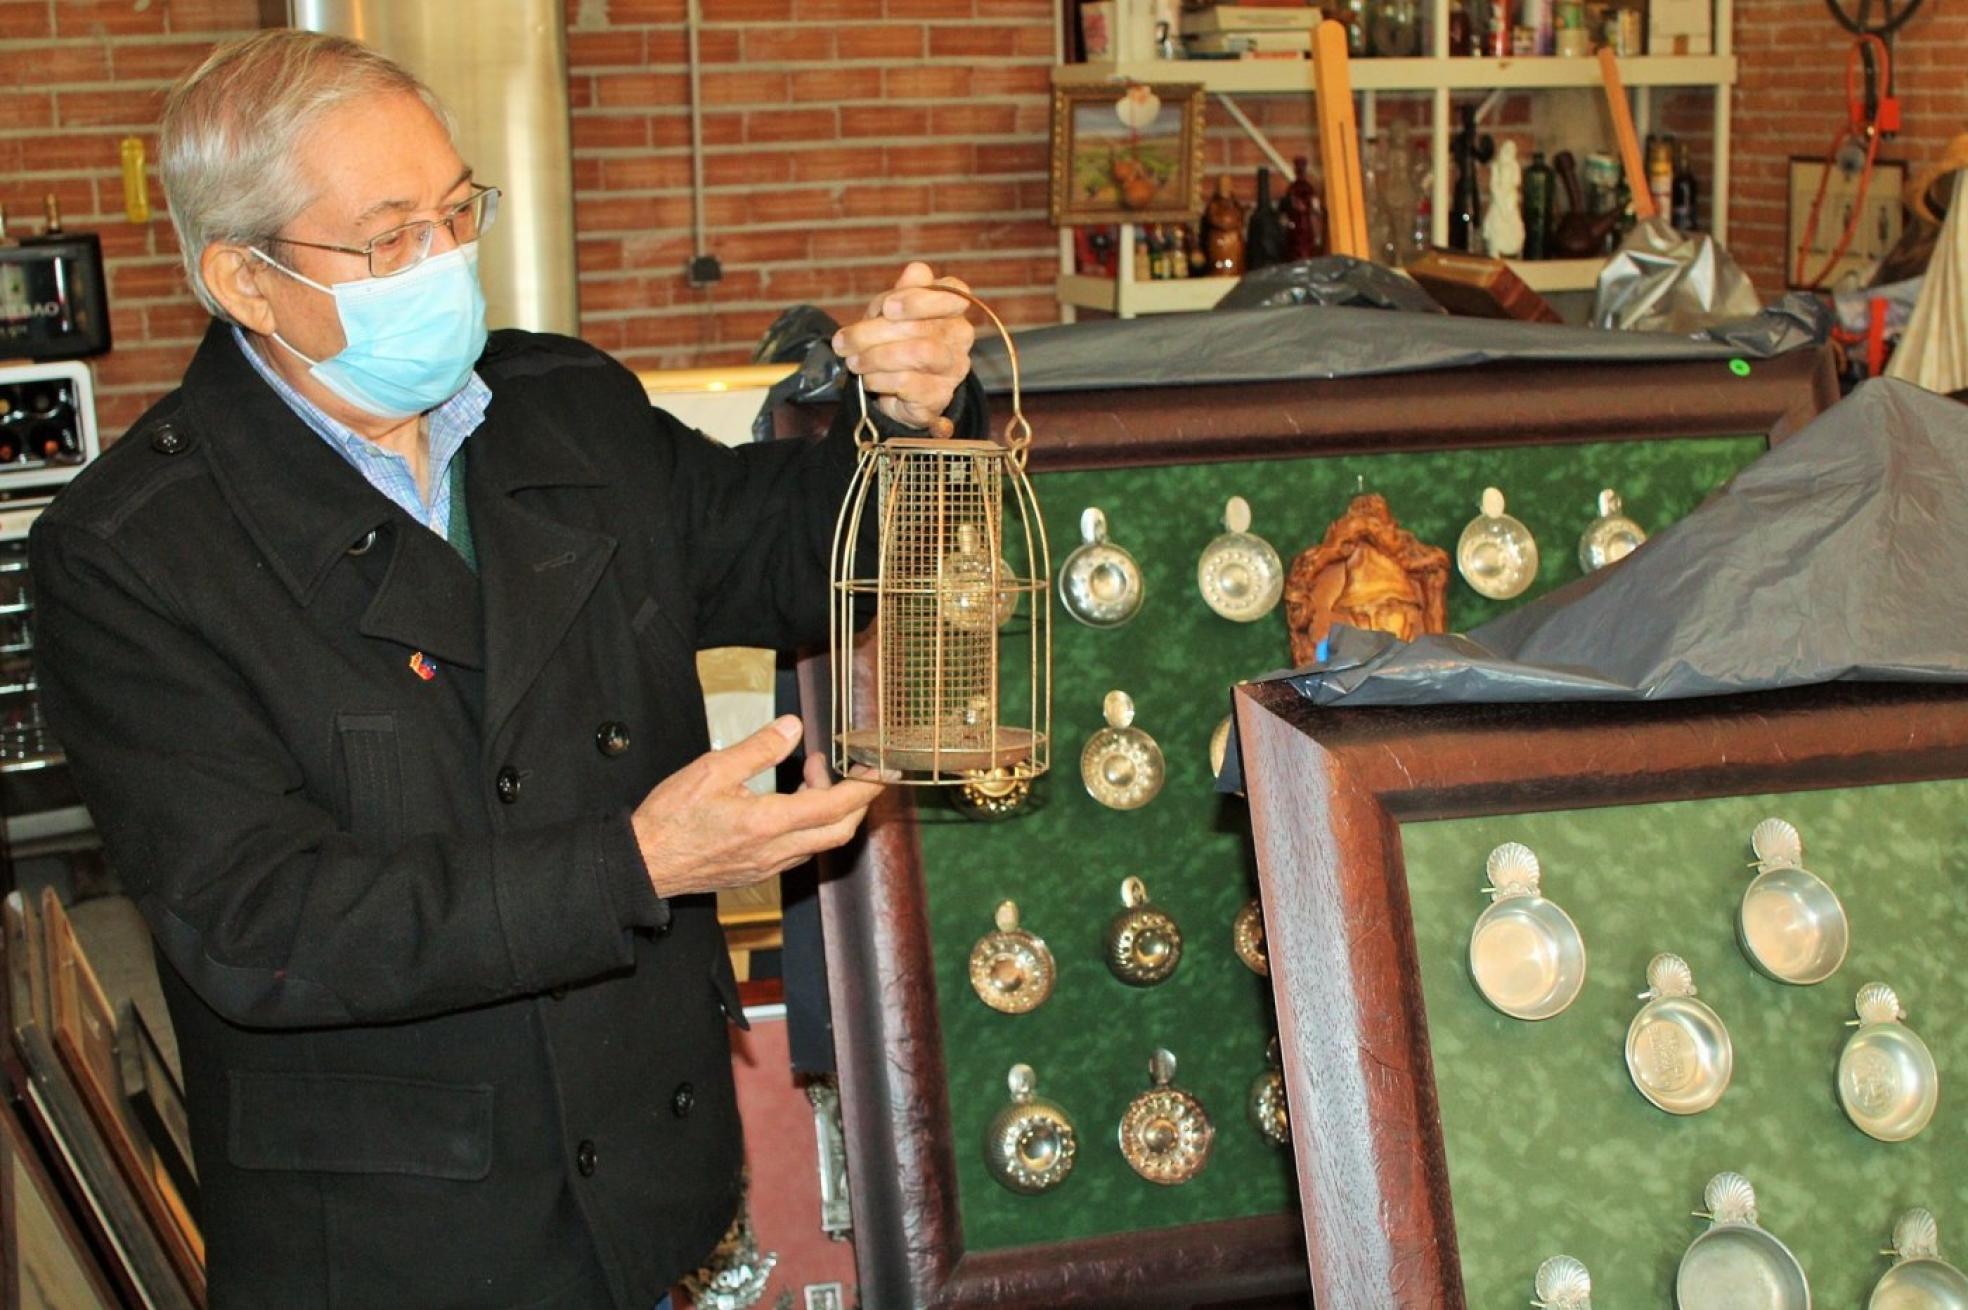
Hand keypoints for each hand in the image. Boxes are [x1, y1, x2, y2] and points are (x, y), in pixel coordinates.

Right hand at [630, 716, 883, 896]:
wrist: (644, 864)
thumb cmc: (671, 817)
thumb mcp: (713, 769)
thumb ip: (759, 748)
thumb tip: (793, 727)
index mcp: (768, 824)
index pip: (835, 806)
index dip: (866, 787)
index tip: (884, 769)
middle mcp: (776, 850)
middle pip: (840, 830)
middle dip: (856, 799)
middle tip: (853, 768)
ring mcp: (769, 865)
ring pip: (820, 840)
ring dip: (828, 808)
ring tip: (810, 770)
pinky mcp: (759, 871)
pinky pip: (799, 847)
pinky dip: (808, 821)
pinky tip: (790, 800)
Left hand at [832, 261, 975, 429]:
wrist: (897, 391)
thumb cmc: (895, 340)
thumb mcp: (890, 311)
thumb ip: (901, 292)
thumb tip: (915, 272)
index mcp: (952, 306)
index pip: (952, 292)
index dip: (918, 299)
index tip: (887, 308)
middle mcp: (959, 335)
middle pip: (922, 326)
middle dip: (874, 333)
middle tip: (843, 341)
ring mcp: (953, 367)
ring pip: (917, 354)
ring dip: (875, 357)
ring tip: (852, 361)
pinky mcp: (940, 395)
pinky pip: (908, 383)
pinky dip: (879, 380)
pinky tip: (868, 380)